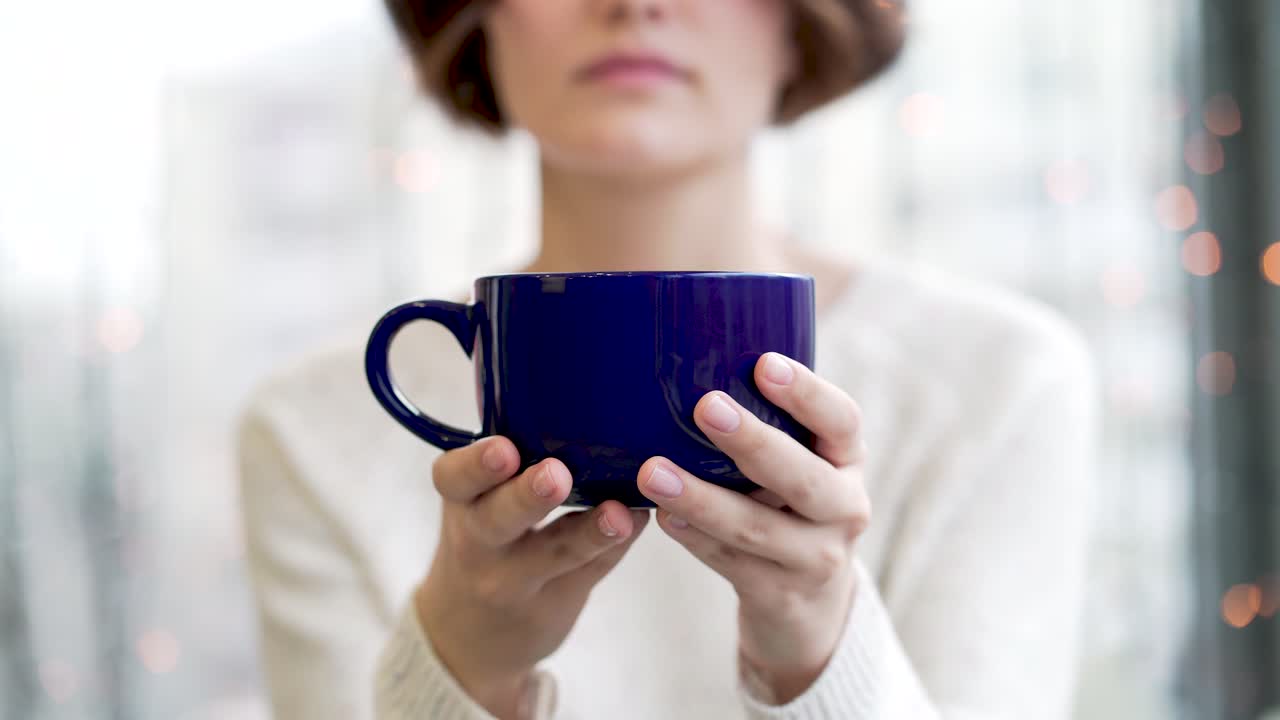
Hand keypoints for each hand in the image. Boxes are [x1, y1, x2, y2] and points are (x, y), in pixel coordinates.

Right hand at [418, 437, 648, 718]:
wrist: (472, 635)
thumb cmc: (486, 535)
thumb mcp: (476, 497)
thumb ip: (509, 449)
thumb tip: (568, 366)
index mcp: (460, 500)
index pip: (453, 479)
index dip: (474, 464)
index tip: (504, 448)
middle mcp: (479, 542)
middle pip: (497, 520)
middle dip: (527, 496)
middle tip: (556, 475)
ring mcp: (515, 579)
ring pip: (553, 553)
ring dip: (589, 531)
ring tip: (618, 512)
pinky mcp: (555, 602)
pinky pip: (590, 571)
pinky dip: (617, 544)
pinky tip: (641, 519)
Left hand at [636, 352, 869, 703]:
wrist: (808, 604)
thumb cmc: (785, 503)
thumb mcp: (796, 461)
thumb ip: (766, 422)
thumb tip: (686, 354)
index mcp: (847, 460)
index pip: (841, 420)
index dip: (807, 393)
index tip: (764, 364)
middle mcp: (845, 508)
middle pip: (804, 477)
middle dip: (755, 442)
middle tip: (706, 406)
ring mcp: (817, 558)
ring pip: (757, 527)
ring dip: (702, 498)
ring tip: (653, 471)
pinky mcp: (781, 596)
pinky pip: (732, 563)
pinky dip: (695, 538)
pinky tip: (661, 517)